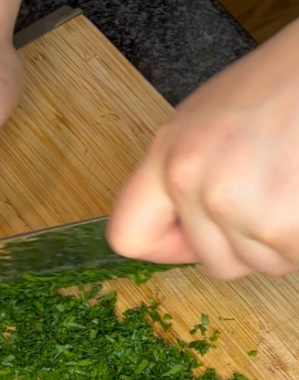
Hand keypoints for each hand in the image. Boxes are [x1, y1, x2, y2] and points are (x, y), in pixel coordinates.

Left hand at [108, 20, 298, 279]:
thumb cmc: (284, 84)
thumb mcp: (208, 118)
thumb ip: (185, 174)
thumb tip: (184, 228)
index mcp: (169, 155)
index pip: (128, 237)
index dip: (168, 245)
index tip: (194, 233)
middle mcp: (195, 183)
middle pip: (213, 261)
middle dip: (246, 242)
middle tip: (274, 190)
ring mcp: (242, 206)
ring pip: (261, 263)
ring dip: (283, 238)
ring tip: (294, 182)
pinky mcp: (286, 225)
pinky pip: (294, 258)